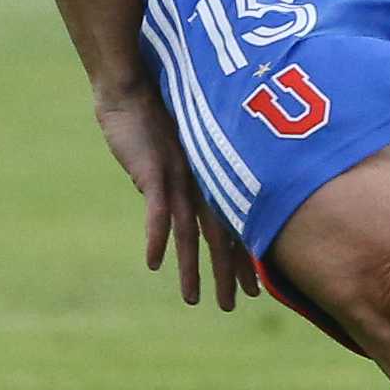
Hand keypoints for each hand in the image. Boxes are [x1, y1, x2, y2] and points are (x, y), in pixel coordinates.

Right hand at [93, 81, 258, 309]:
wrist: (135, 83)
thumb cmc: (155, 111)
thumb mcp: (178, 149)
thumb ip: (184, 175)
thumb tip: (186, 200)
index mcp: (210, 180)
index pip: (232, 227)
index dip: (242, 258)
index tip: (255, 288)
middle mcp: (201, 183)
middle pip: (219, 236)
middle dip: (227, 273)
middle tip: (236, 306)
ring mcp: (179, 180)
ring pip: (190, 232)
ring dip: (191, 268)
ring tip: (193, 300)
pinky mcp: (155, 171)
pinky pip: (156, 210)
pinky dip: (155, 237)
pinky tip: (154, 263)